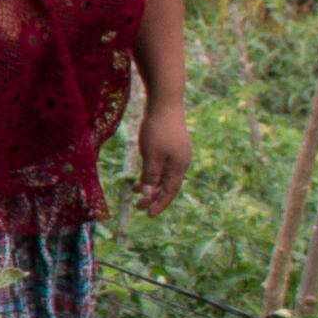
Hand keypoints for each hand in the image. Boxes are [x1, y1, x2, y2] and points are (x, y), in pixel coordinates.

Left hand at [135, 98, 194, 212]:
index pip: (170, 191)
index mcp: (179, 165)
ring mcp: (176, 153)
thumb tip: (148, 195)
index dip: (160, 204)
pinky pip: (161, 165)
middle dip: (155, 197)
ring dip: (151, 186)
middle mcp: (180, 161)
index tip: (148, 214)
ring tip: (136, 194)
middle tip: (139, 207)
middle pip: (168, 185)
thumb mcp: (151, 155)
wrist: (164, 103)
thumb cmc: (158, 129)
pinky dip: (152, 174)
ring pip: (164, 175)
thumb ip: (151, 176)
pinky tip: (141, 178)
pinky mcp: (170, 145)